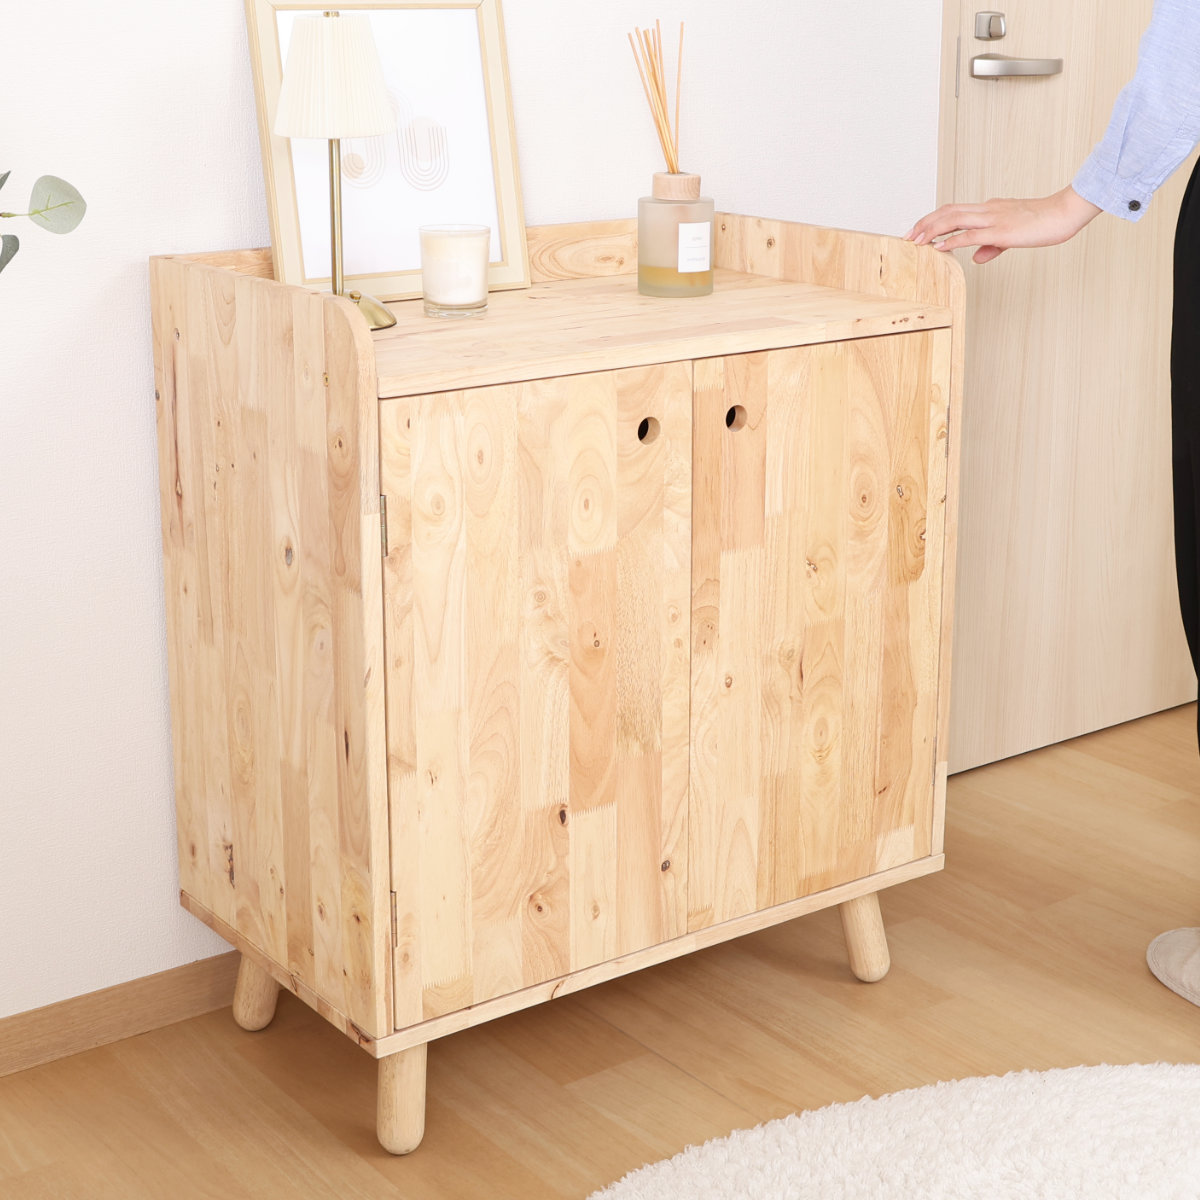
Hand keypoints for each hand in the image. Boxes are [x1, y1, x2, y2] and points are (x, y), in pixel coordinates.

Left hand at [904, 186, 1101, 263]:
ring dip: (931, 230)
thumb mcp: (1013, 236)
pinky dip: (952, 241)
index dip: (932, 220)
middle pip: (947, 212)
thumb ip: (992, 246)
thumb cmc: (1043, 223)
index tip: (916, 232)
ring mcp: (993, 218)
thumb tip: (977, 257)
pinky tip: (939, 248)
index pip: (954, 211)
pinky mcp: (1001, 230)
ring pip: (954, 219)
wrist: (1065, 213)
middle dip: (923, 224)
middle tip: (905, 236)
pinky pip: (971, 235)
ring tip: (914, 241)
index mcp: (989, 209)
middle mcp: (987, 210)